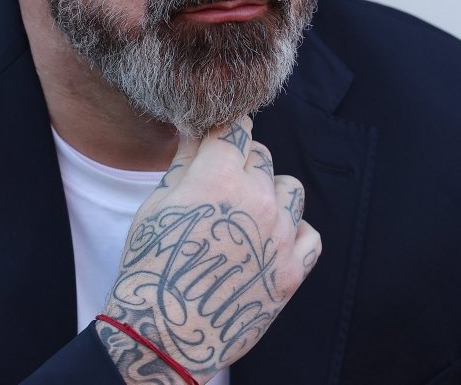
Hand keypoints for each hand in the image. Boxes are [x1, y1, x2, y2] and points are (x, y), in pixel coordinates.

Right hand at [97, 117, 321, 383]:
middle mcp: (256, 199)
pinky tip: (270, 239)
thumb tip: (196, 132)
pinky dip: (293, 231)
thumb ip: (184, 163)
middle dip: (242, 161)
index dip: (225, 130)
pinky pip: (309, 233)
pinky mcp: (293, 270)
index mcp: (219, 177)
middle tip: (221, 184)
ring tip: (247, 212)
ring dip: (271, 191)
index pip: (236, 128)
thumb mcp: (157, 204)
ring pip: (290, 188)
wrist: (166, 333)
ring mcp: (279, 235)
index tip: (218, 137)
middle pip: (261, 155)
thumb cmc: (152, 265)